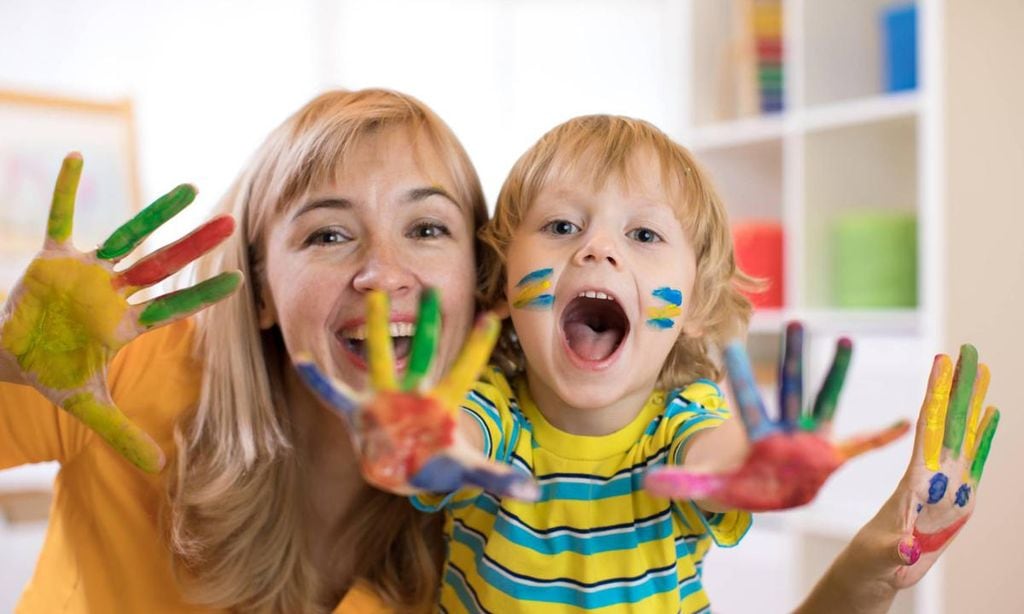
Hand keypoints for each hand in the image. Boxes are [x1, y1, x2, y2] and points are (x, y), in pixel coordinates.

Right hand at [0, 153, 240, 471]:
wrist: (7, 358)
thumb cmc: (52, 374)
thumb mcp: (87, 407)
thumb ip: (123, 434)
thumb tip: (159, 466)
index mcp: (127, 321)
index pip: (175, 306)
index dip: (205, 295)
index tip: (242, 281)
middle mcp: (116, 290)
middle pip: (164, 263)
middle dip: (197, 245)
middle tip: (232, 222)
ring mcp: (88, 270)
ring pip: (129, 234)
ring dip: (156, 212)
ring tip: (189, 187)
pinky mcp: (52, 256)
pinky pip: (60, 215)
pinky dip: (65, 189)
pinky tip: (76, 157)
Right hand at [295, 289, 537, 499]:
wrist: (404, 472)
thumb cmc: (437, 465)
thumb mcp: (467, 471)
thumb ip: (496, 478)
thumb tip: (532, 491)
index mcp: (442, 403)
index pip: (464, 369)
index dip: (477, 346)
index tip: (491, 316)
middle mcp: (414, 393)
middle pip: (424, 351)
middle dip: (428, 323)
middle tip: (433, 288)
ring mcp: (385, 399)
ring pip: (380, 357)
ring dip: (377, 329)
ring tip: (376, 298)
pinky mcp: (359, 412)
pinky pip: (334, 394)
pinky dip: (317, 380)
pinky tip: (302, 359)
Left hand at [645, 322, 909, 510]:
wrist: (765, 494)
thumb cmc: (739, 484)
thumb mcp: (711, 487)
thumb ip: (683, 484)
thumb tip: (646, 483)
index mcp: (757, 436)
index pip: (748, 400)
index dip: (740, 375)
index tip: (729, 341)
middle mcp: (785, 429)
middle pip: (788, 386)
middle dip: (792, 357)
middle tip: (794, 321)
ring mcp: (810, 439)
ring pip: (824, 400)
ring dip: (835, 373)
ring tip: (846, 341)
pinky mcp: (830, 456)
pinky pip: (860, 444)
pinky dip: (881, 436)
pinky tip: (904, 422)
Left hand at [880, 344, 998, 586]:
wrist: (874, 571)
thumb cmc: (870, 561)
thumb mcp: (882, 556)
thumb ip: (896, 550)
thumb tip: (908, 547)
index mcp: (913, 479)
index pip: (926, 427)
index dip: (935, 394)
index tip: (940, 362)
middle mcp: (931, 473)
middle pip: (949, 420)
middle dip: (959, 385)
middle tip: (968, 349)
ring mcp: (946, 483)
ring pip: (963, 433)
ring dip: (973, 401)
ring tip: (983, 369)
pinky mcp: (958, 498)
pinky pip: (975, 460)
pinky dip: (985, 436)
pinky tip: (992, 413)